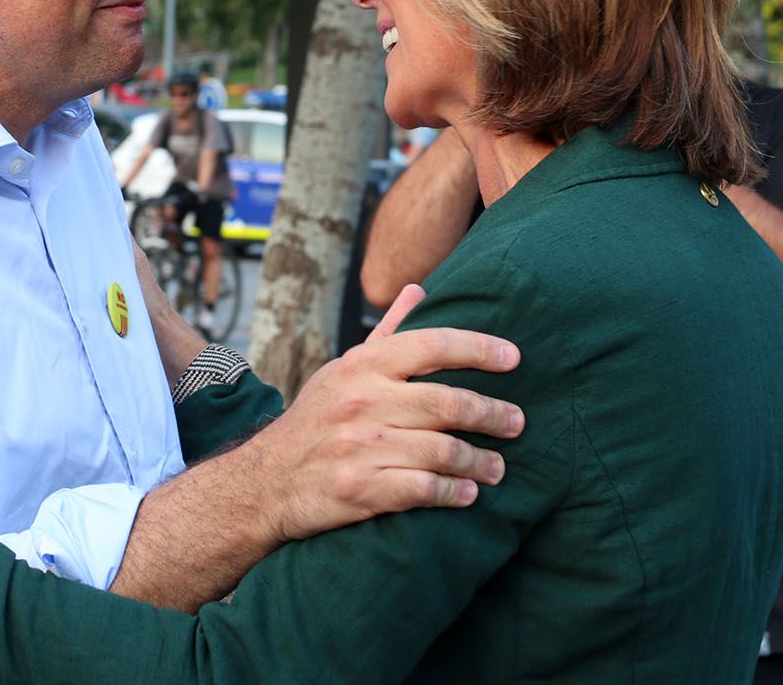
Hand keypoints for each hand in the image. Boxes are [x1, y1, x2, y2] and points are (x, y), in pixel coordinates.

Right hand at [251, 284, 524, 542]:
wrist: (265, 482)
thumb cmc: (314, 421)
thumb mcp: (342, 370)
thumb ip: (386, 333)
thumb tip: (419, 289)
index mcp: (362, 366)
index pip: (432, 344)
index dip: (479, 348)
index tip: (514, 358)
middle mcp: (362, 402)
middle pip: (448, 402)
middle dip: (493, 414)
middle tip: (517, 423)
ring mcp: (361, 447)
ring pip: (443, 451)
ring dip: (480, 461)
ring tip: (498, 467)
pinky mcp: (361, 490)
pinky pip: (424, 489)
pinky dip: (454, 493)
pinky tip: (468, 494)